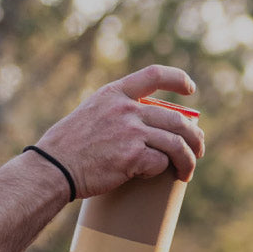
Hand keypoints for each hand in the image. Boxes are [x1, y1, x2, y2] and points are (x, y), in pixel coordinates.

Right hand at [36, 65, 204, 198]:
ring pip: (176, 143)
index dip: (177, 79)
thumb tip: (149, 124)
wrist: (54, 168)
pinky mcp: (132, 157)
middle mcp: (125, 109)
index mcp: (115, 94)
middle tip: (198, 149)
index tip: (191, 89)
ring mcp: (130, 132)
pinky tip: (156, 176)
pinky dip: (161, 171)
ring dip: (188, 160)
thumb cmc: (68, 147)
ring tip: (188, 172)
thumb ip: (117, 112)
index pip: (154, 75)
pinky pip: (161, 163)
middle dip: (194, 137)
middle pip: (177, 119)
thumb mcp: (90, 113)